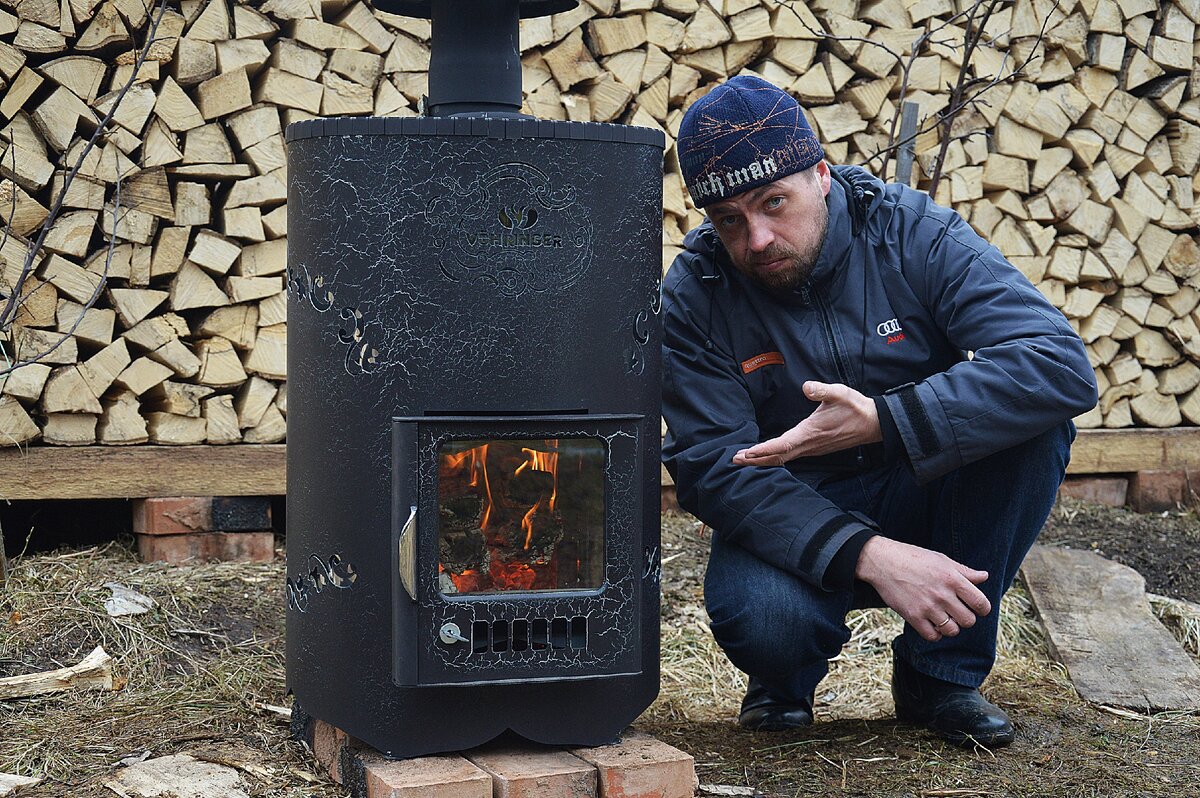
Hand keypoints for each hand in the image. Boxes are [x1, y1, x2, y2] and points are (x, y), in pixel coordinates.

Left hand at [732, 381, 881, 465]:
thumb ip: (822, 390)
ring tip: (745, 459)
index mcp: (810, 432)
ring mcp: (812, 449)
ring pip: (783, 459)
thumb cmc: (855, 407)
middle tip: (735, 459)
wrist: (873, 423)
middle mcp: (809, 445)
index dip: (763, 450)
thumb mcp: (839, 393)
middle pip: (777, 457)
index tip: (747, 453)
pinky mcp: (815, 448)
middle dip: (755, 459)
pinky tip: (767, 456)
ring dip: (763, 460)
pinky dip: (775, 458)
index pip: (782, 445)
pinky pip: (790, 457)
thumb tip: (807, 387)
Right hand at [855, 537, 991, 641]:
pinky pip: (932, 636)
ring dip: (950, 627)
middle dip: (966, 618)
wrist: (882, 561)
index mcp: (952, 578)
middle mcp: (942, 594)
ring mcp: (927, 607)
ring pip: (952, 631)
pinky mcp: (912, 616)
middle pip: (968, 621)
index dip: (983, 609)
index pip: (980, 603)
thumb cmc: (913, 558)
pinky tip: (931, 624)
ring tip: (943, 618)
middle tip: (957, 612)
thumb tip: (984, 577)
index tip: (977, 608)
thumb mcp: (941, 560)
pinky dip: (935, 633)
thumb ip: (965, 571)